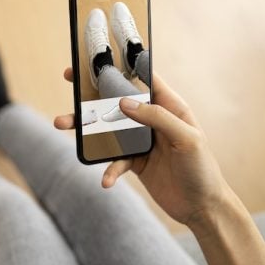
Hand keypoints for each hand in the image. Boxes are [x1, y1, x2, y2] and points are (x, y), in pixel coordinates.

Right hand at [55, 68, 264, 264]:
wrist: (202, 208)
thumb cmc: (202, 169)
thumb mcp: (187, 138)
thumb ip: (157, 117)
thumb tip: (124, 102)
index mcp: (169, 106)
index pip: (144, 78)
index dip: (122, 65)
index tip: (98, 57)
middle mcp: (152, 120)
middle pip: (117, 100)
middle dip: (92, 92)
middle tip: (69, 80)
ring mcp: (141, 141)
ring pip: (108, 129)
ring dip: (86, 129)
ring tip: (62, 124)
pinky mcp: (134, 162)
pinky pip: (114, 160)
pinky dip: (109, 169)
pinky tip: (107, 180)